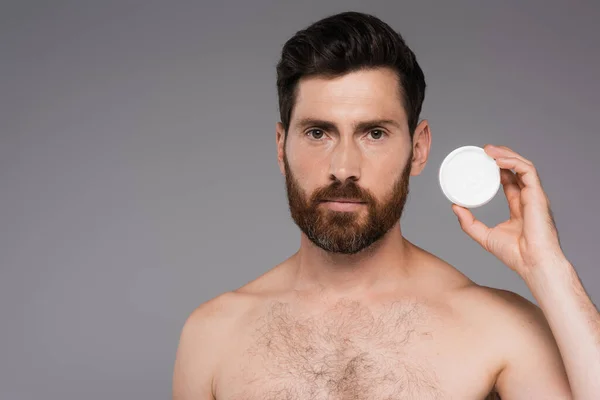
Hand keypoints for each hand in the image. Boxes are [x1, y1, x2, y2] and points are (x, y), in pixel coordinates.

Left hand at [452, 144, 564, 277]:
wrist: (532, 263)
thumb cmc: (515, 254)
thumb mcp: (484, 235)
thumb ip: (469, 222)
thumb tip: (455, 207)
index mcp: (519, 205)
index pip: (509, 180)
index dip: (497, 167)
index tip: (482, 160)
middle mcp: (528, 197)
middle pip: (516, 168)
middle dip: (501, 155)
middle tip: (483, 149)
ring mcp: (535, 195)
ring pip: (523, 165)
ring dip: (506, 154)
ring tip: (488, 149)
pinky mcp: (538, 194)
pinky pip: (527, 170)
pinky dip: (513, 161)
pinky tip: (498, 159)